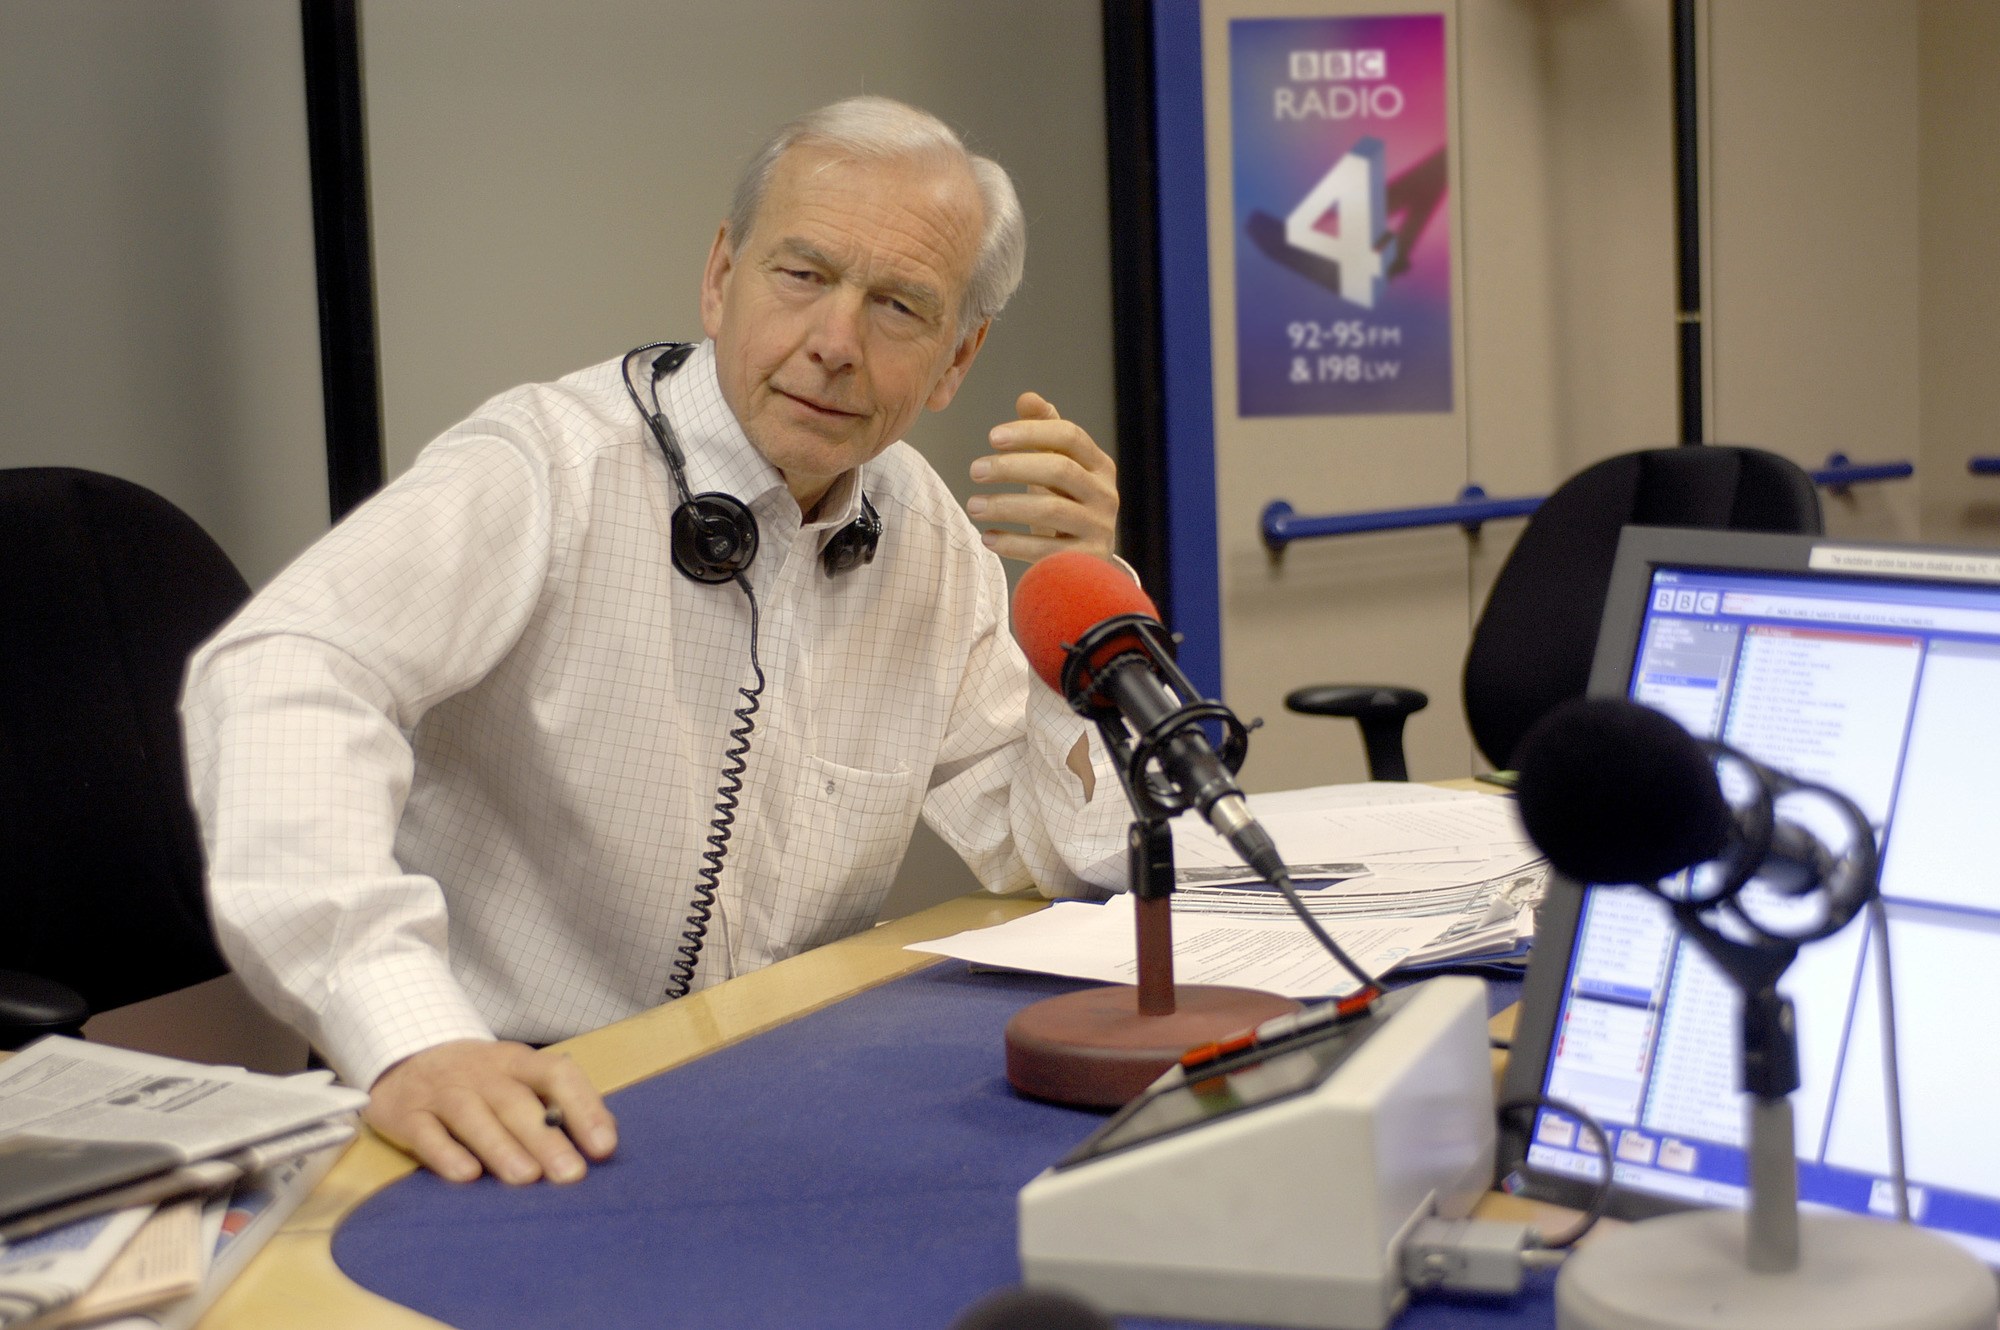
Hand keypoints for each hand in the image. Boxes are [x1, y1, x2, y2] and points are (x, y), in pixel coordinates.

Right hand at [364, 1039, 616, 1184]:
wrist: (404, 1058)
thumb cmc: (478, 1079)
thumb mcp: (517, 1078)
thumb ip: (557, 1104)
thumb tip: (605, 1139)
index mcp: (516, 1061)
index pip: (557, 1074)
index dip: (584, 1107)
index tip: (605, 1147)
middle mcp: (480, 1072)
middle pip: (515, 1101)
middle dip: (545, 1138)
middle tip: (571, 1174)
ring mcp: (441, 1091)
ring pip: (471, 1115)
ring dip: (500, 1146)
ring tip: (526, 1178)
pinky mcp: (405, 1114)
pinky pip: (425, 1133)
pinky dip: (445, 1153)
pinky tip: (466, 1175)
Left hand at [967, 392, 1117, 562]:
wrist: (1087, 561)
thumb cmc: (1066, 504)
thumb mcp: (1059, 466)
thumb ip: (1045, 431)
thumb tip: (1027, 398)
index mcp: (1099, 465)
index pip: (1069, 436)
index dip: (1030, 432)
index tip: (991, 437)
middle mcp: (1106, 494)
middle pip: (1059, 469)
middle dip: (1012, 467)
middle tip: (974, 470)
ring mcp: (1100, 528)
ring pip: (1049, 510)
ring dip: (1005, 505)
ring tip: (973, 506)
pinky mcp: (1087, 560)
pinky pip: (1045, 550)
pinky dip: (1012, 544)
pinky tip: (987, 538)